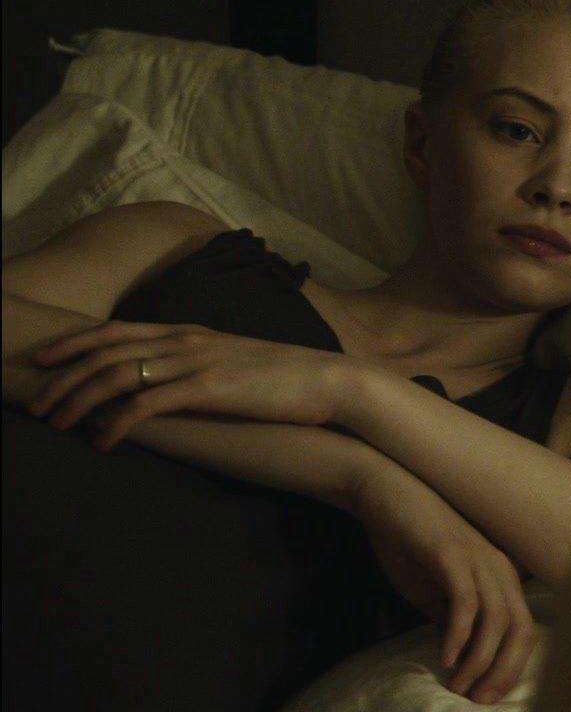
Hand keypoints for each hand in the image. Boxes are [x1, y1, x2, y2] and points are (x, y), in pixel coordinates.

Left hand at [26, 320, 356, 448]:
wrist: (334, 383)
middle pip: (105, 350)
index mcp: (191, 331)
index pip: (116, 330)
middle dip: (62, 376)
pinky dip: (116, 423)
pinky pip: (147, 404)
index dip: (73, 344)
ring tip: (55, 425)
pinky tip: (101, 443)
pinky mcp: (208, 389)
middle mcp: (186, 340)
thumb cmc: (292, 381)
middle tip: (33, 403)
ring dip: (78, 400)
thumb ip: (204, 366)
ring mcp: (196, 362)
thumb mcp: (239, 364)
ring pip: (116, 375)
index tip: (43, 362)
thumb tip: (180, 383)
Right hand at [356, 466, 537, 704]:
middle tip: (479, 701)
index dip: (511, 668)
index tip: (488, 697)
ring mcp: (479, 559)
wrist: (386, 495)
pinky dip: (459, 636)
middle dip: (503, 671)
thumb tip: (460, 660)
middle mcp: (500, 569)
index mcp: (502, 578)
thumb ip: (452, 622)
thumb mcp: (435, 593)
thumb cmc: (411, 544)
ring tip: (459, 687)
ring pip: (498, 621)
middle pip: (521, 630)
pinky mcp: (452, 554)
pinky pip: (466, 602)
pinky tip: (445, 658)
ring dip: (479, 661)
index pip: (524, 631)